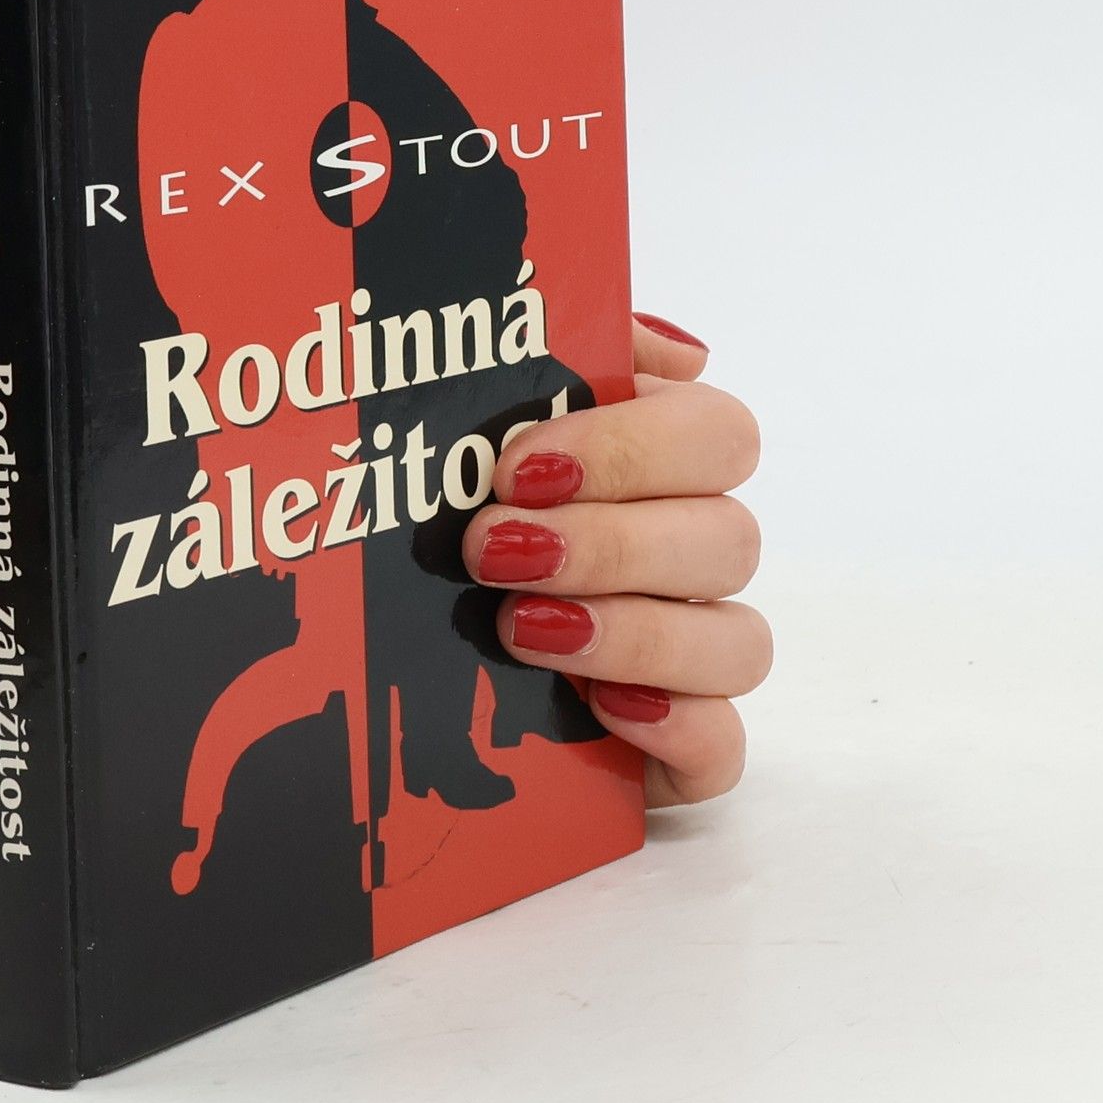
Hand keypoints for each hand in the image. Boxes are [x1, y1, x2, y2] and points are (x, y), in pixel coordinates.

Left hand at [462, 315, 765, 806]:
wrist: (365, 654)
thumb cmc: (435, 517)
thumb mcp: (468, 419)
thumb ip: (562, 351)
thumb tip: (681, 351)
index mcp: (656, 468)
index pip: (717, 434)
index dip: (630, 447)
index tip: (516, 467)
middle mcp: (686, 559)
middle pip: (730, 538)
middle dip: (611, 542)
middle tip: (494, 551)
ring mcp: (689, 659)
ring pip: (737, 643)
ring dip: (635, 631)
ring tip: (519, 629)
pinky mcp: (673, 750)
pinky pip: (724, 749)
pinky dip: (677, 728)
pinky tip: (603, 711)